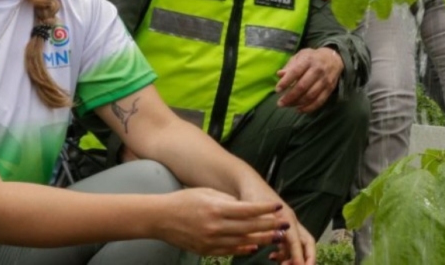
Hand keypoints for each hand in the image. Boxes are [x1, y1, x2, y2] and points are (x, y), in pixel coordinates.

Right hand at [159, 188, 288, 256]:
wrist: (160, 218)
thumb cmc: (184, 200)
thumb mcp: (207, 193)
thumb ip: (228, 200)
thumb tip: (247, 207)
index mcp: (217, 208)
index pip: (248, 210)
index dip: (266, 209)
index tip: (279, 206)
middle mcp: (215, 226)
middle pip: (249, 228)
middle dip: (269, 226)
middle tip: (284, 225)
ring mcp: (211, 241)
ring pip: (242, 242)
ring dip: (261, 240)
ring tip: (276, 237)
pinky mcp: (206, 250)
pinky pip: (229, 251)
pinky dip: (243, 249)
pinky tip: (254, 246)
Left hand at [238, 183, 315, 264]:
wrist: (247, 184)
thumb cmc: (251, 197)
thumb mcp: (256, 213)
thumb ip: (265, 227)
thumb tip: (277, 239)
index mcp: (287, 218)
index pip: (297, 241)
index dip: (299, 256)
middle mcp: (291, 221)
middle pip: (307, 242)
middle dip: (308, 258)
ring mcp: (287, 224)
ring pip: (298, 244)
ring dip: (294, 258)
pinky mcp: (280, 226)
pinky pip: (288, 243)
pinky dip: (284, 253)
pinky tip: (272, 257)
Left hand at [275, 48, 343, 112]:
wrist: (334, 58)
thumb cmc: (312, 58)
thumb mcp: (300, 56)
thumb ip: (290, 65)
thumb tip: (279, 74)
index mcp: (308, 60)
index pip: (295, 72)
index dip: (286, 82)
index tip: (277, 90)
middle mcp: (317, 70)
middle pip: (302, 86)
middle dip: (290, 97)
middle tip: (280, 103)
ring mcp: (325, 80)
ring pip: (310, 95)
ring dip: (297, 103)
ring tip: (288, 105)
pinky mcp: (330, 89)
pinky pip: (319, 101)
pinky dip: (309, 108)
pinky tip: (299, 109)